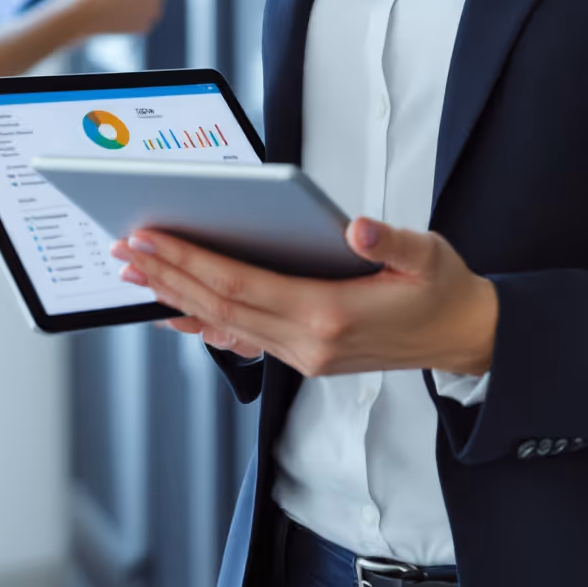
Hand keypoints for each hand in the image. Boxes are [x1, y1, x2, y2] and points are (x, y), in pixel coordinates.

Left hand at [110, 218, 497, 380]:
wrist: (462, 338)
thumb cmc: (442, 292)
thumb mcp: (428, 255)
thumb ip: (392, 241)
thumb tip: (359, 229)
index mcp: (330, 314)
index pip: (241, 285)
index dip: (191, 262)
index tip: (152, 238)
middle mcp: (308, 342)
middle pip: (220, 306)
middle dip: (168, 276)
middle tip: (125, 248)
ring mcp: (303, 355)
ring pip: (223, 325)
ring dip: (176, 298)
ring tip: (136, 273)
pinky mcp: (304, 357)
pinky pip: (241, 339)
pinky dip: (202, 324)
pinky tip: (175, 311)